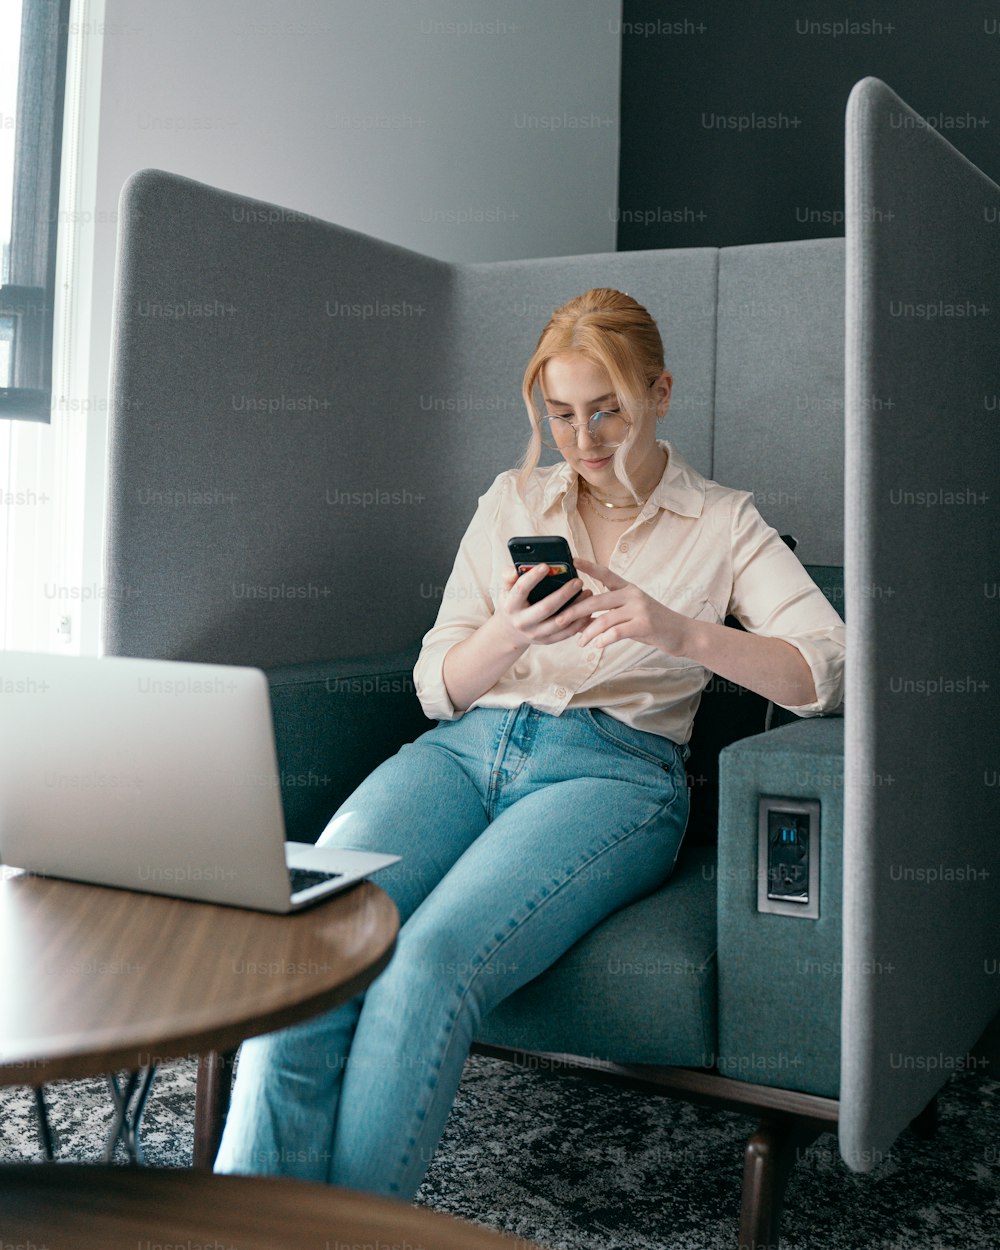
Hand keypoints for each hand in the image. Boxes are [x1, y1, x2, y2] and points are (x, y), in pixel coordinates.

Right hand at [494, 563, 593, 646]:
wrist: (511, 632)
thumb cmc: (512, 603)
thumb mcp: (506, 589)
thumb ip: (509, 576)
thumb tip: (515, 569)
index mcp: (510, 606)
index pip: (521, 590)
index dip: (533, 577)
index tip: (546, 565)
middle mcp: (522, 622)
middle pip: (545, 608)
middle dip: (563, 594)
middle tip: (578, 581)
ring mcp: (535, 634)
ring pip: (560, 622)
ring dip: (576, 607)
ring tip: (588, 593)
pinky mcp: (547, 640)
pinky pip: (567, 633)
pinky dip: (579, 621)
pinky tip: (588, 609)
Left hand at [562, 557, 693, 654]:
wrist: (681, 634)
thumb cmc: (652, 625)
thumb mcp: (630, 614)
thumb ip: (608, 614)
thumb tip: (580, 621)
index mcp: (628, 588)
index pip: (605, 574)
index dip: (588, 566)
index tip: (572, 560)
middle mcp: (632, 594)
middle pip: (597, 600)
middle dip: (575, 611)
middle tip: (559, 619)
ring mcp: (639, 608)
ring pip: (604, 619)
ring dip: (588, 633)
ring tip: (580, 643)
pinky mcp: (644, 624)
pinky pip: (616, 632)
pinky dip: (604, 639)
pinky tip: (597, 645)